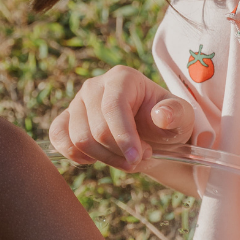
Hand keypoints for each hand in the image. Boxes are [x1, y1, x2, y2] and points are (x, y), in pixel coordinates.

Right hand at [49, 67, 196, 168]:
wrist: (152, 133)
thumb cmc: (166, 123)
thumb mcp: (181, 118)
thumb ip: (176, 114)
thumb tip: (162, 115)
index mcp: (122, 78)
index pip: (113, 107)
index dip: (123, 137)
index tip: (137, 158)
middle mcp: (95, 86)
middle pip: (95, 129)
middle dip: (118, 152)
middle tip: (139, 158)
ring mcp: (77, 102)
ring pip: (78, 139)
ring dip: (104, 159)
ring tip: (125, 160)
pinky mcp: (66, 119)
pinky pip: (58, 137)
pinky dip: (75, 154)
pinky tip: (95, 159)